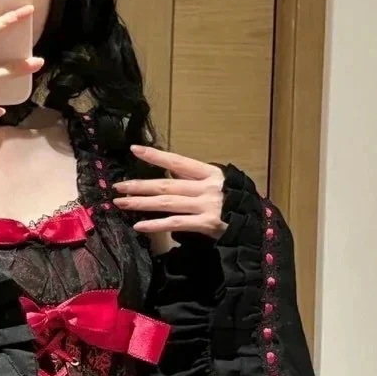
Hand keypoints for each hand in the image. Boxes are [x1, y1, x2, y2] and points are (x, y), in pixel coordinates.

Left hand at [113, 145, 227, 238]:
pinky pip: (175, 223)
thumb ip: (197, 181)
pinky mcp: (206, 224)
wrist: (258, 224)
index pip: (178, 161)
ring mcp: (205, 205)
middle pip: (166, 184)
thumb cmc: (238, 204)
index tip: (134, 149)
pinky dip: (156, 225)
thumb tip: (171, 177)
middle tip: (118, 186)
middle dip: (139, 185)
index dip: (156, 155)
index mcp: (210, 173)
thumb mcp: (220, 185)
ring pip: (167, 202)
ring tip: (121, 203)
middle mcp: (206, 187)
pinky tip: (139, 225)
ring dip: (141, 203)